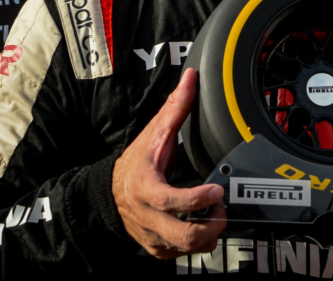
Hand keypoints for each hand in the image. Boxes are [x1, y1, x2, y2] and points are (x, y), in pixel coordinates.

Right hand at [112, 68, 226, 258]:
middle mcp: (147, 217)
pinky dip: (197, 244)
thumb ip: (175, 108)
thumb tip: (191, 78)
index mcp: (146, 188)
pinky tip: (202, 226)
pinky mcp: (157, 249)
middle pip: (183, 235)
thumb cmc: (136, 164)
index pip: (170, 201)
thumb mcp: (153, 134)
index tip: (217, 190)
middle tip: (223, 209)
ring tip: (216, 216)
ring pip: (186, 249)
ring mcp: (152, 236)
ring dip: (208, 235)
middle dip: (210, 226)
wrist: (109, 193)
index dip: (196, 199)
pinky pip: (182, 255)